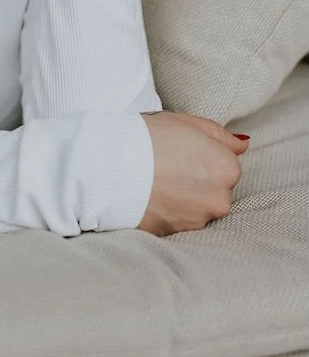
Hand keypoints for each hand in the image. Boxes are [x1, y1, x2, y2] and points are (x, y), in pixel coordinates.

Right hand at [137, 111, 248, 235]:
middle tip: (168, 166)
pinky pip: (181, 220)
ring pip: (199, 207)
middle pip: (215, 189)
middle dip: (197, 181)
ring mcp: (200, 219)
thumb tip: (242, 145)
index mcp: (226, 167)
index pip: (226, 165)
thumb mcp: (185, 122)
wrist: (112, 166)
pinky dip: (171, 211)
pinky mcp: (180, 234)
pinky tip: (153, 195)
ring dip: (185, 198)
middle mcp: (220, 197)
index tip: (181, 151)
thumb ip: (219, 135)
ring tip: (158, 181)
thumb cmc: (148, 137)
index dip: (202, 156)